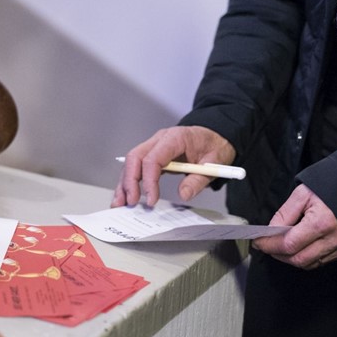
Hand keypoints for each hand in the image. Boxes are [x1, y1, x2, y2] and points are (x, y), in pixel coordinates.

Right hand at [112, 126, 235, 206]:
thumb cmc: (214, 145)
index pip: (152, 159)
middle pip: (134, 158)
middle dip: (129, 181)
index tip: (151, 199)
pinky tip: (125, 194)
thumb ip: (198, 179)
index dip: (148, 180)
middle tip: (130, 202)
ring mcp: (153, 145)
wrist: (216, 135)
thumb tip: (183, 194)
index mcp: (174, 138)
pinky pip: (136, 166)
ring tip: (120, 202)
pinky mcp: (152, 154)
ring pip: (130, 162)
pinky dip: (129, 180)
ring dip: (124, 182)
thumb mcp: (215, 162)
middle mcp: (159, 140)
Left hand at [252, 184, 336, 268]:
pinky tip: (299, 247)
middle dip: (278, 255)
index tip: (258, 242)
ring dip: (292, 258)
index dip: (269, 245)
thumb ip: (284, 213)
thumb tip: (270, 230)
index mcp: (321, 222)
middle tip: (266, 246)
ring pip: (311, 263)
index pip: (288, 244)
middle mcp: (333, 238)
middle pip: (299, 259)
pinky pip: (323, 260)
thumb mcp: (303, 193)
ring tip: (280, 246)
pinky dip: (307, 257)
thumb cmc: (334, 185)